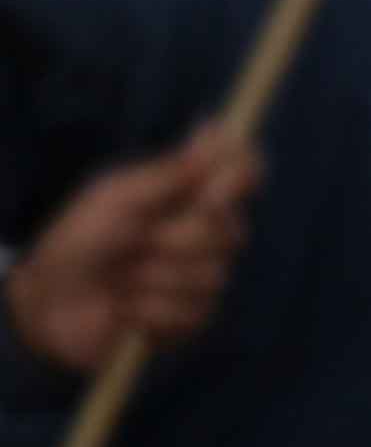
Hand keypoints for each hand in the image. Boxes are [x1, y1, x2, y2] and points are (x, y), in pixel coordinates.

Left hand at [3, 137, 259, 379]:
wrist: (48, 303)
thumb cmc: (77, 242)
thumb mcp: (117, 197)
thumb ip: (171, 171)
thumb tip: (217, 127)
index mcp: (191, 195)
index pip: (246, 174)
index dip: (238, 181)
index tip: (209, 192)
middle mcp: (206, 233)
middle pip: (231, 230)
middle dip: (174, 241)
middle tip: (134, 242)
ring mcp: (202, 277)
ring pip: (211, 275)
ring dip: (154, 279)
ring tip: (121, 281)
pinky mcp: (191, 318)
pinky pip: (193, 312)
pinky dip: (150, 311)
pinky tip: (126, 309)